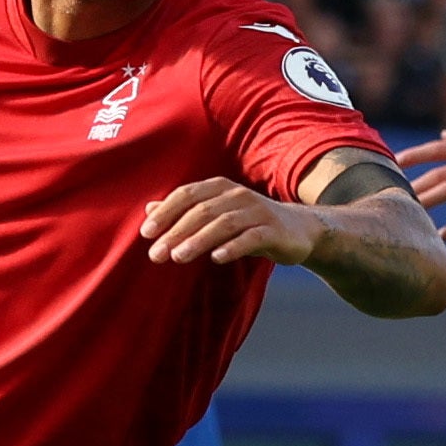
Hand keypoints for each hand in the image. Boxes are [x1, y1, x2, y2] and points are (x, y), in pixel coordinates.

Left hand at [141, 177, 323, 267]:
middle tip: (156, 254)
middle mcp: (238, 195)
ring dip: (199, 240)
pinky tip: (217, 258)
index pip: (187, 195)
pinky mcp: (274, 231)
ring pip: (224, 223)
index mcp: (220, 187)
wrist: (299, 230)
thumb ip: (184, 210)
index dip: (166, 212)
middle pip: (202, 211)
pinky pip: (251, 237)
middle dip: (176, 232)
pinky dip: (233, 247)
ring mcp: (258, 212)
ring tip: (178, 257)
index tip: (146, 233)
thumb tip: (148, 209)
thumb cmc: (249, 222)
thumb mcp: (216, 213)